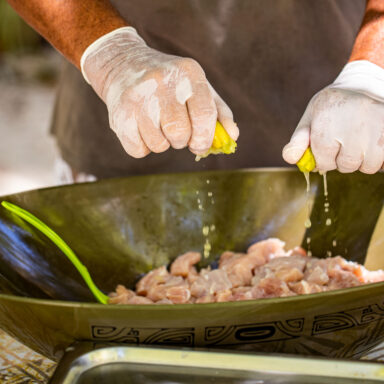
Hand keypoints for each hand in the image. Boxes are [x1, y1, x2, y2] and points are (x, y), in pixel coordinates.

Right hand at [81, 27, 237, 157]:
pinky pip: (138, 150)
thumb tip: (232, 138)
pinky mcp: (120, 114)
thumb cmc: (170, 82)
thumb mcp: (197, 87)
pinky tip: (141, 129)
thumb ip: (218, 112)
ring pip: (159, 145)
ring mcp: (138, 97)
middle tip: (176, 131)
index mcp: (189, 73)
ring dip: (161, 144)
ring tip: (157, 126)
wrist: (123, 64)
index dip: (204, 138)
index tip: (200, 144)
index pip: (204, 116)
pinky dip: (142, 147)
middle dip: (181, 141)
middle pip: (180, 134)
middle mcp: (162, 82)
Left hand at [283, 61, 383, 173]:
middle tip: (345, 141)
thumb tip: (290, 158)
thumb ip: (298, 141)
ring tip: (360, 140)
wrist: (363, 83)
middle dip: (342, 160)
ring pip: (368, 166)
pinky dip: (379, 158)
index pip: (324, 160)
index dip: (324, 159)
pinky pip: (383, 161)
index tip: (327, 147)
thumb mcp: (310, 118)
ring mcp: (376, 126)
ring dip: (362, 160)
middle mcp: (352, 123)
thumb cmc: (332, 106)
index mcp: (326, 121)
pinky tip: (372, 141)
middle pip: (347, 165)